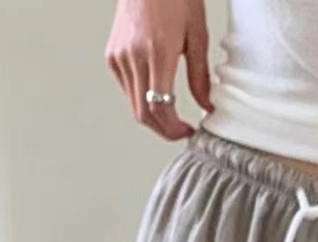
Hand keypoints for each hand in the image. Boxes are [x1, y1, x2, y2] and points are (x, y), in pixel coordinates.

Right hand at [105, 0, 212, 140]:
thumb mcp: (197, 34)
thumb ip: (200, 75)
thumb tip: (205, 106)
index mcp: (157, 51)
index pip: (160, 107)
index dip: (174, 128)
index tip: (188, 132)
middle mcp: (134, 56)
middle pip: (144, 113)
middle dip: (164, 129)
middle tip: (181, 130)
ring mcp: (119, 56)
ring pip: (134, 104)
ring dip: (153, 116)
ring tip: (172, 114)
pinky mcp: (112, 55)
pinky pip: (127, 89)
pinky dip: (142, 98)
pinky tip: (157, 92)